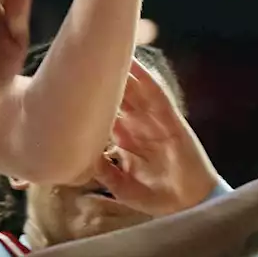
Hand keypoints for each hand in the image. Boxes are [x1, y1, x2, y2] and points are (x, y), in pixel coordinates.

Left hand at [94, 58, 220, 215]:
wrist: (187, 206)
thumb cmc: (155, 197)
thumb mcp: (120, 185)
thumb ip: (102, 170)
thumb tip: (80, 156)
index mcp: (124, 139)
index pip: (104, 113)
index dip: (89, 99)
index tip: (69, 83)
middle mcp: (137, 126)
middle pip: (117, 96)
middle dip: (103, 79)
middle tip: (85, 56)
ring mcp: (154, 122)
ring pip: (135, 91)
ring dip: (123, 72)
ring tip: (108, 50)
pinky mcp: (172, 121)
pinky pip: (158, 96)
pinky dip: (147, 80)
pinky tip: (136, 66)